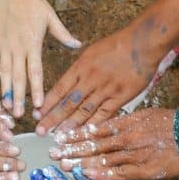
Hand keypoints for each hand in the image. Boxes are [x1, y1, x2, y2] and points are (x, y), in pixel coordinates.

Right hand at [0, 0, 80, 117]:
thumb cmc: (33, 1)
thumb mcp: (50, 17)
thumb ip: (63, 34)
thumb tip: (78, 45)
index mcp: (33, 44)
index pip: (36, 71)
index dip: (37, 89)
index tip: (38, 105)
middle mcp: (18, 47)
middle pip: (19, 77)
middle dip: (19, 97)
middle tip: (19, 116)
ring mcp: (3, 43)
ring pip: (4, 71)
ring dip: (5, 90)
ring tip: (5, 106)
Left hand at [35, 25, 165, 135]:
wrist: (142, 42)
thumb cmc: (118, 45)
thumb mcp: (92, 52)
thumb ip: (80, 69)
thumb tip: (68, 84)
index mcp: (81, 66)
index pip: (59, 88)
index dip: (47, 103)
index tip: (36, 114)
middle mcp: (90, 79)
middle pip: (68, 102)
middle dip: (52, 118)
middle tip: (40, 131)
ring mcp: (105, 89)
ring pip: (84, 111)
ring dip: (70, 125)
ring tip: (58, 137)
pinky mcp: (120, 96)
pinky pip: (105, 114)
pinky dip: (93, 125)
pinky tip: (84, 134)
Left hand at [47, 109, 178, 179]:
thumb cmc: (169, 124)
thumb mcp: (144, 115)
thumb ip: (123, 121)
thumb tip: (105, 124)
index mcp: (126, 123)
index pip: (95, 129)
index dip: (75, 134)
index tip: (59, 138)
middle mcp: (127, 137)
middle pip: (93, 144)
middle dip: (72, 149)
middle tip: (53, 153)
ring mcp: (134, 154)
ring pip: (103, 158)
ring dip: (81, 162)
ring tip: (63, 164)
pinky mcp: (144, 169)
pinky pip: (119, 172)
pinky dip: (102, 173)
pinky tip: (87, 174)